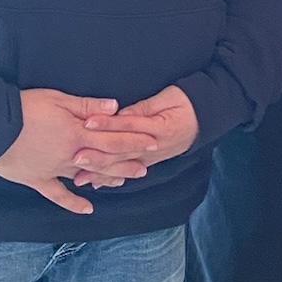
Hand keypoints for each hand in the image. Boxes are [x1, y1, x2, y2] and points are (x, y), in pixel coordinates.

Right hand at [0, 89, 158, 215]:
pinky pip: (57, 194)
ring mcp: (54, 169)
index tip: (153, 142)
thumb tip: (115, 107)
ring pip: (86, 176)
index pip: (113, 137)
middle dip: (127, 162)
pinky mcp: (36, 179)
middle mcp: (70, 154)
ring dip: (106, 179)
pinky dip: (72, 203)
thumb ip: (87, 106)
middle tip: (146, 167)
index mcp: (77, 133)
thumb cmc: (23, 107)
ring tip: (124, 181)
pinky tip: (88, 209)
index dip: (134, 140)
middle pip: (105, 159)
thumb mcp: (58, 99)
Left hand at [83, 86, 197, 173]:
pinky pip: (128, 171)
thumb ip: (144, 107)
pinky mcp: (149, 161)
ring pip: (123, 166)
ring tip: (80, 178)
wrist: (206, 118)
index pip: (129, 126)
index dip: (107, 124)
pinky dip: (112, 178)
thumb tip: (122, 113)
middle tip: (76, 157)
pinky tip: (96, 184)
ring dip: (101, 173)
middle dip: (98, 156)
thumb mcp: (169, 97)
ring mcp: (152, 157)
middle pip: (123, 152)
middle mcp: (155, 148)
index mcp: (160, 128)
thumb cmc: (187, 103)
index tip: (87, 122)